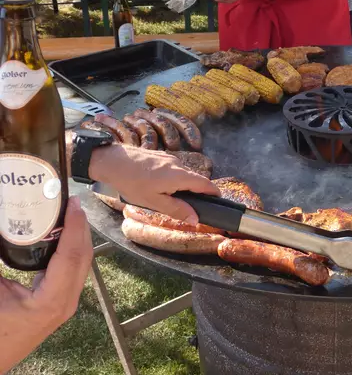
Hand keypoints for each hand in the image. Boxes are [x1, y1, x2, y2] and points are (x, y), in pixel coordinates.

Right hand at [0, 197, 91, 374]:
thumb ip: (3, 253)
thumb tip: (8, 222)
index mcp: (51, 301)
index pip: (73, 255)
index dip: (74, 225)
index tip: (72, 202)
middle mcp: (65, 303)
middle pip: (82, 257)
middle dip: (79, 226)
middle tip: (68, 201)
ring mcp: (64, 306)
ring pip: (79, 264)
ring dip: (76, 237)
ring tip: (66, 212)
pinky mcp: (56, 305)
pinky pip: (70, 272)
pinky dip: (68, 250)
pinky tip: (59, 236)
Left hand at [88, 145, 218, 223]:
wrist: (111, 161)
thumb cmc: (132, 182)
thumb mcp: (154, 202)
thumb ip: (177, 210)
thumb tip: (196, 219)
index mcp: (179, 176)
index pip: (205, 183)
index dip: (214, 192)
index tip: (218, 200)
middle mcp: (178, 164)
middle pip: (195, 178)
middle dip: (197, 192)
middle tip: (191, 206)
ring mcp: (168, 158)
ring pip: (182, 173)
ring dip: (182, 185)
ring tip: (168, 197)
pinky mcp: (159, 155)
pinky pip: (173, 168)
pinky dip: (172, 178)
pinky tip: (158, 186)